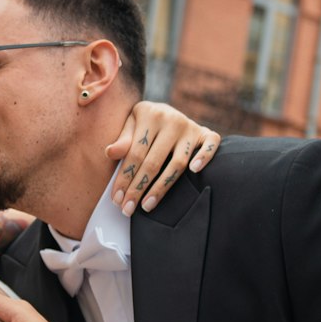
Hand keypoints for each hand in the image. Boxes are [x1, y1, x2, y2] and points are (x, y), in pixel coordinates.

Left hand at [106, 102, 220, 216]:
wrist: (169, 111)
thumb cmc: (145, 124)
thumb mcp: (131, 125)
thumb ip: (123, 140)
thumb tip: (110, 152)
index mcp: (150, 115)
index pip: (135, 153)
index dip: (124, 178)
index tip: (117, 199)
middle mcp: (172, 120)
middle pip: (153, 162)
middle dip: (138, 188)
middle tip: (128, 209)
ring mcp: (190, 127)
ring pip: (177, 163)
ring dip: (161, 187)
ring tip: (147, 205)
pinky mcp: (205, 133)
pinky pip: (210, 145)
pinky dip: (204, 157)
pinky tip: (194, 172)